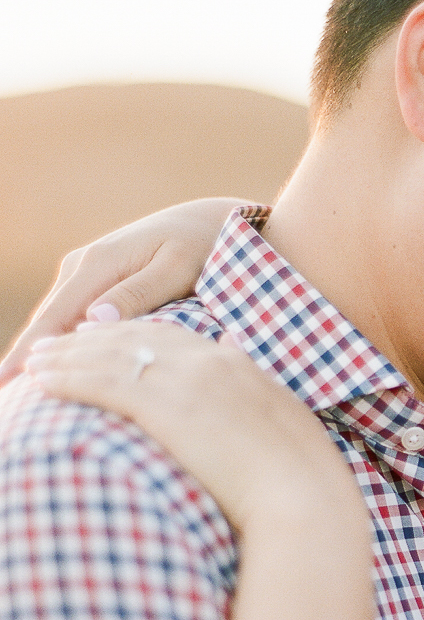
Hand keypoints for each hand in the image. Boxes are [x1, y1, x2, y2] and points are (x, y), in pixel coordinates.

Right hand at [0, 197, 252, 387]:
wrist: (208, 222)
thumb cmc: (201, 246)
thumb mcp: (176, 268)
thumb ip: (138, 293)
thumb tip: (95, 320)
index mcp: (98, 265)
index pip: (53, 320)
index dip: (26, 354)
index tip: (3, 383)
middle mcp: (83, 267)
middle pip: (46, 324)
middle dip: (23, 359)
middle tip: (3, 397)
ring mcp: (86, 273)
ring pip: (55, 322)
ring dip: (39, 354)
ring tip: (17, 391)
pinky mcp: (96, 281)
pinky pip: (71, 317)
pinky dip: (60, 343)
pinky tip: (53, 368)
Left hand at [24, 321, 365, 534]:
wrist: (303, 495)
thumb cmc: (300, 476)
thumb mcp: (284, 419)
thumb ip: (255, 388)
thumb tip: (235, 356)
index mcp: (236, 363)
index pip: (171, 336)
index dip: (132, 334)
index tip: (104, 338)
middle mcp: (207, 360)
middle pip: (134, 337)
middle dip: (90, 339)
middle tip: (57, 343)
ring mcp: (184, 380)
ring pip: (109, 355)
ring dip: (67, 356)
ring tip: (36, 361)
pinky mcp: (162, 406)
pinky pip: (101, 383)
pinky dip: (67, 378)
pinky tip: (42, 382)